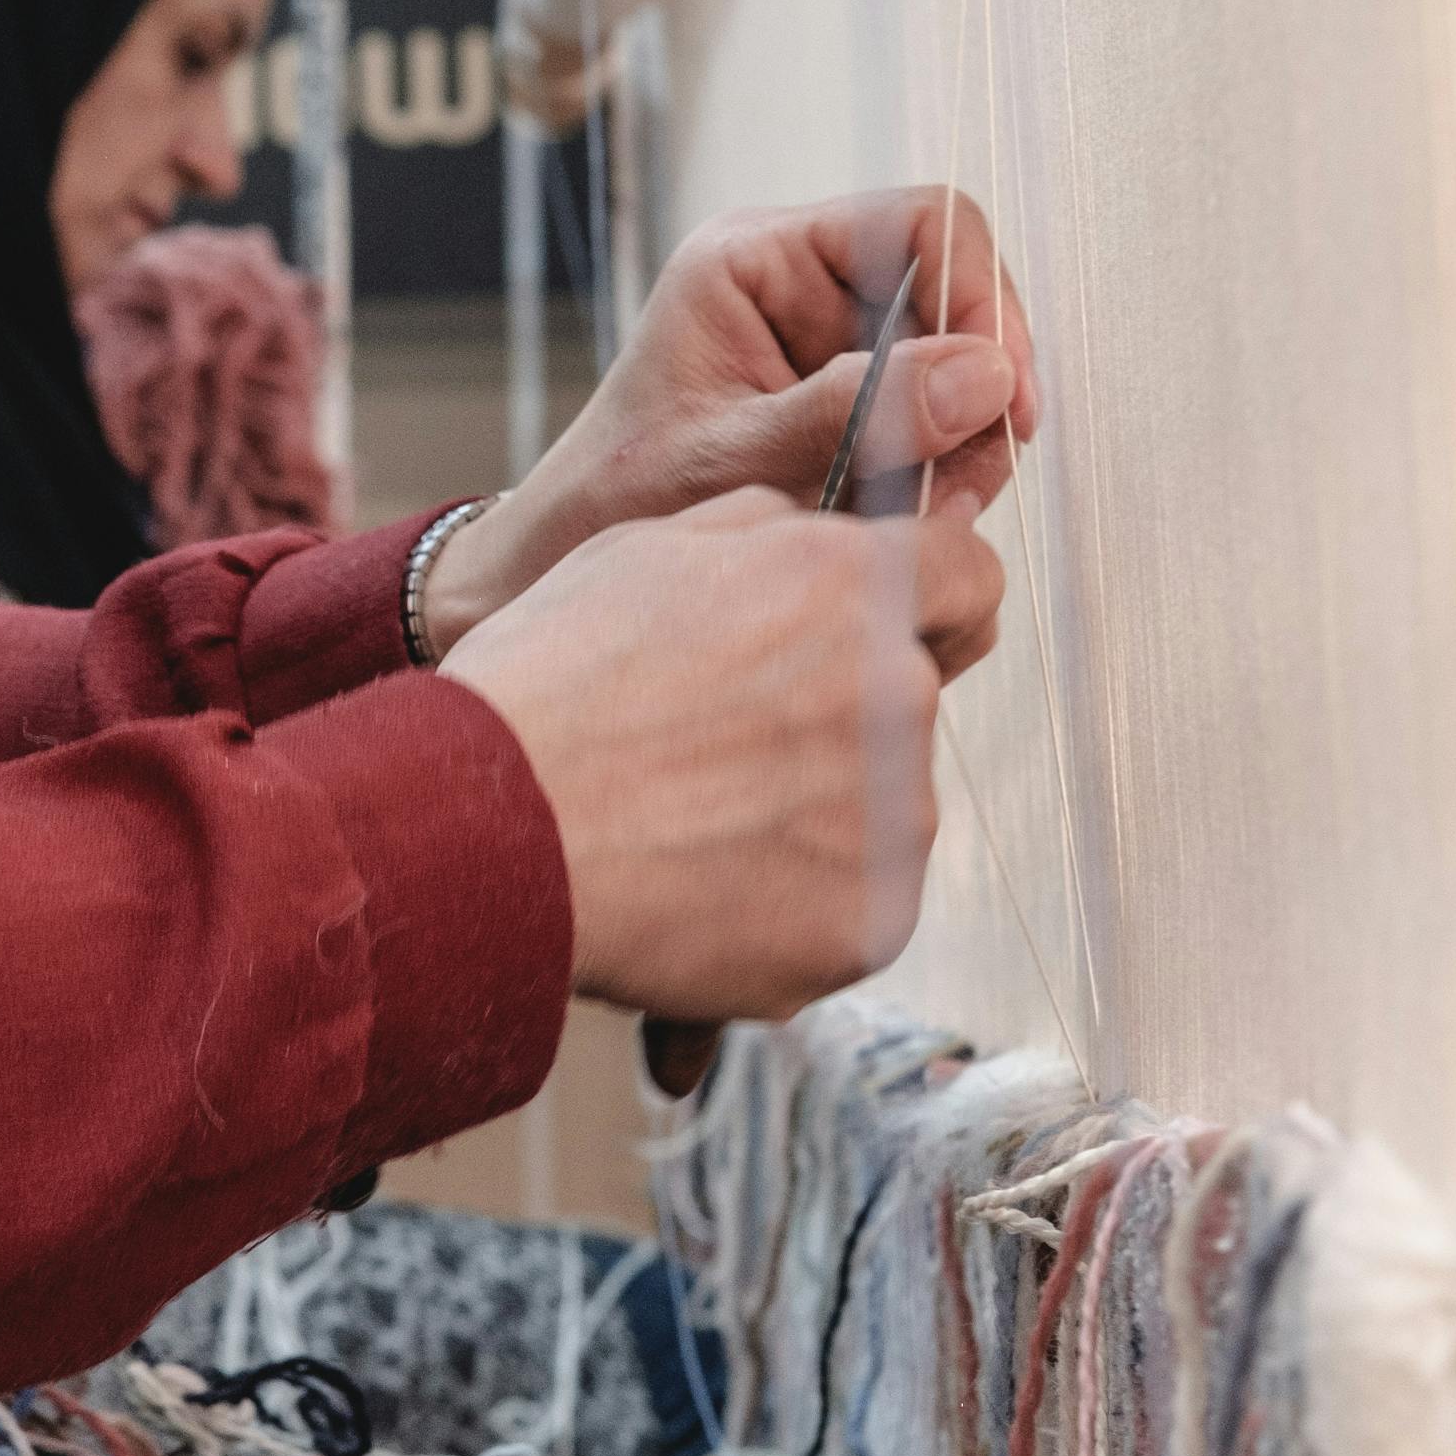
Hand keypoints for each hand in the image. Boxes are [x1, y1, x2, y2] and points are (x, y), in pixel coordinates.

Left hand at [421, 189, 1037, 655]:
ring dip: (964, 437)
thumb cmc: (620, 502)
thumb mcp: (733, 461)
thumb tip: (983, 375)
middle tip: (967, 482)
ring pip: (955, 362)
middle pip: (953, 294)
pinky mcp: (846, 398)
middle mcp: (800, 283)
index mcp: (756, 259)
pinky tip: (911, 515)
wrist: (567, 560)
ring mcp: (829, 339)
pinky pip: (933, 413)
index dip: (978, 297)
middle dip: (977, 387)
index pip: (920, 223)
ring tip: (929, 511)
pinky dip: (940, 465)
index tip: (999, 393)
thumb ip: (854, 416)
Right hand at [441, 488, 1003, 1017]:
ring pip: (883, 807)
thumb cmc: (544, 686)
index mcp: (851, 586)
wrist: (485, 834)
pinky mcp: (871, 925)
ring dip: (814, 812)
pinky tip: (701, 886)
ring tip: (692, 824)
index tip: (874, 631)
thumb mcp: (643, 550)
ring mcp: (892, 821)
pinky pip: (853, 903)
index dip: (925, 600)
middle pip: (911, 699)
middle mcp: (895, 695)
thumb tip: (822, 530)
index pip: (970, 577)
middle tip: (721, 745)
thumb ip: (764, 530)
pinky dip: (794, 901)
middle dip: (839, 715)